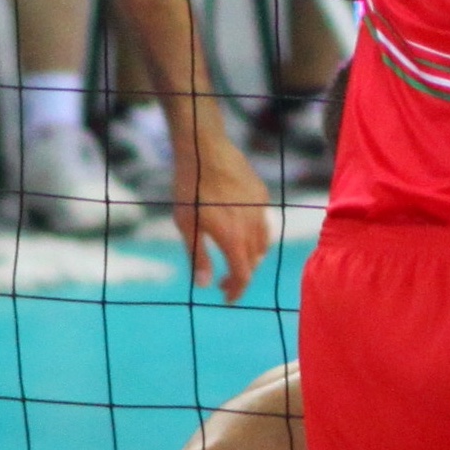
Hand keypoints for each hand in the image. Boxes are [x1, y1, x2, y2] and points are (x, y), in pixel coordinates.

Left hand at [169, 116, 271, 300]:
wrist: (205, 150)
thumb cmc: (190, 188)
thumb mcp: (186, 225)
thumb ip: (198, 256)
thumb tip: (204, 284)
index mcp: (233, 237)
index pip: (243, 274)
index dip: (237, 290)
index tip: (227, 299)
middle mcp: (252, 226)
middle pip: (254, 261)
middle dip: (241, 275)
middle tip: (223, 282)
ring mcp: (260, 210)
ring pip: (263, 243)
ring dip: (250, 257)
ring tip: (233, 259)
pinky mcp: (262, 195)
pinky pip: (263, 223)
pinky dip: (254, 235)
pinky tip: (238, 229)